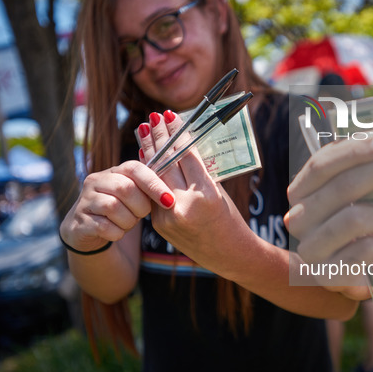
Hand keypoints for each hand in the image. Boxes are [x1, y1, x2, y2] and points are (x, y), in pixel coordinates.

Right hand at [60, 159, 175, 252]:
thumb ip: (150, 188)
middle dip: (140, 206)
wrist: (88, 231)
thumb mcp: (136, 196)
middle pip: (124, 188)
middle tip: (142, 215)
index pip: (135, 169)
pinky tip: (117, 232)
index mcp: (114, 171)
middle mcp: (95, 181)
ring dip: (128, 220)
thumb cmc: (121, 210)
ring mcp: (84, 200)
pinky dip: (117, 233)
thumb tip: (174, 188)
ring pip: (113, 207)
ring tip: (128, 223)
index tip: (169, 201)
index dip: (154, 184)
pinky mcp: (79, 221)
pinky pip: (104, 227)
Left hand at [135, 111, 245, 267]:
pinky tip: (146, 156)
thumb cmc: (230, 219)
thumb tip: (179, 147)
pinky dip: (149, 173)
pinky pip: (152, 193)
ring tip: (142, 130)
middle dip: (158, 137)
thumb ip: (198, 173)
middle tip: (152, 118)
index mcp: (206, 195)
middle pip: (167, 163)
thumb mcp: (219, 192)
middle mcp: (185, 205)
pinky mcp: (160, 224)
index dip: (177, 134)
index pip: (186, 155)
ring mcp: (169, 216)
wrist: (228, 254)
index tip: (170, 117)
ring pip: (154, 176)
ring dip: (148, 151)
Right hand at [285, 136, 372, 293]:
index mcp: (302, 189)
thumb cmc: (370, 214)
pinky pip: (363, 251)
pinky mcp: (327, 275)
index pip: (322, 163)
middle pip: (343, 186)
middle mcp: (299, 217)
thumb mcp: (370, 187)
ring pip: (354, 218)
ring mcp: (310, 248)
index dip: (356, 150)